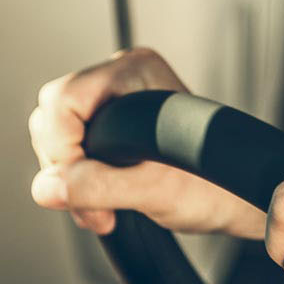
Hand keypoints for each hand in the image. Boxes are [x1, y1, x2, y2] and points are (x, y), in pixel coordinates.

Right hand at [28, 48, 265, 238]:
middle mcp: (120, 79)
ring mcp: (113, 101)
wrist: (235, 198)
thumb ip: (98, 186)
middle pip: (52, 118)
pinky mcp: (110, 125)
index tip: (77, 185)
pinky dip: (77, 180)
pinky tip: (101, 202)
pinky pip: (69, 149)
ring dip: (70, 181)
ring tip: (103, 210)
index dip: (61, 149)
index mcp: (134, 73)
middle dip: (65, 169)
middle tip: (95, 207)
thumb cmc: (213, 186)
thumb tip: (48, 186)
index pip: (62, 101)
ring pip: (55, 136)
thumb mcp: (153, 191)